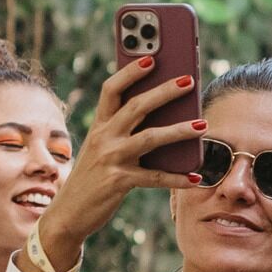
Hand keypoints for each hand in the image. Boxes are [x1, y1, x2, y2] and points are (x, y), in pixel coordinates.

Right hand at [37, 57, 202, 268]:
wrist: (68, 213)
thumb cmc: (93, 177)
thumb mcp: (103, 149)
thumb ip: (126, 133)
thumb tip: (168, 120)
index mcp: (99, 125)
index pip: (111, 89)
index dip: (131, 72)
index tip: (152, 57)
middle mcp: (104, 137)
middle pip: (136, 106)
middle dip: (165, 91)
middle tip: (190, 80)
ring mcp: (111, 159)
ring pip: (150, 138)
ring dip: (179, 130)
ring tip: (203, 125)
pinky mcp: (119, 182)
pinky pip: (155, 177)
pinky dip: (178, 178)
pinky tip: (196, 177)